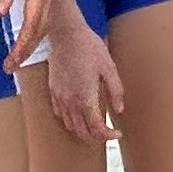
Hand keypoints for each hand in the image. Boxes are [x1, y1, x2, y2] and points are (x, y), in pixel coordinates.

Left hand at [0, 0, 66, 71]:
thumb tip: (0, 14)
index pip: (32, 26)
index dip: (21, 47)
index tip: (10, 62)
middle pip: (40, 31)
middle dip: (25, 51)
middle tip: (9, 67)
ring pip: (44, 25)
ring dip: (32, 43)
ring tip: (16, 57)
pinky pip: (45, 17)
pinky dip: (37, 31)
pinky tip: (29, 35)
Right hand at [40, 18, 126, 142]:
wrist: (66, 34)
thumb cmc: (88, 47)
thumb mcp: (109, 68)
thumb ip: (115, 91)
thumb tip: (119, 109)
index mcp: (85, 98)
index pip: (96, 129)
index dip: (108, 135)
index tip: (117, 133)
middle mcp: (70, 102)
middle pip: (81, 132)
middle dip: (96, 137)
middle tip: (108, 133)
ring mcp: (59, 97)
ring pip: (70, 125)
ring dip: (82, 130)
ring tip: (94, 126)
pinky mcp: (53, 90)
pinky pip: (60, 114)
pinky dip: (70, 120)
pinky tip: (78, 113)